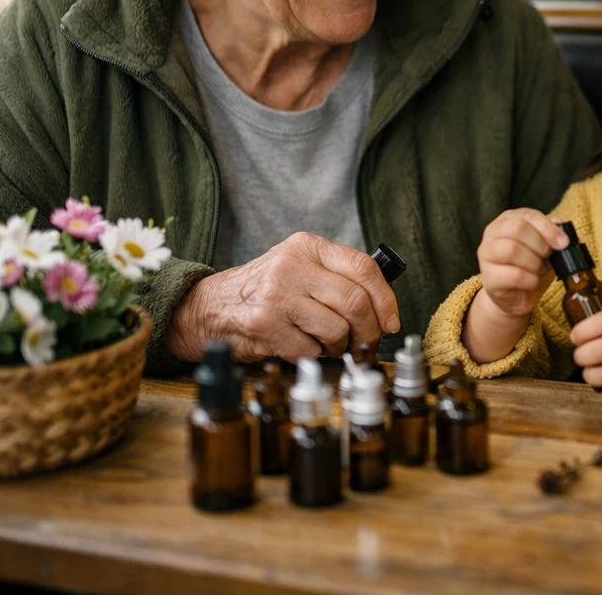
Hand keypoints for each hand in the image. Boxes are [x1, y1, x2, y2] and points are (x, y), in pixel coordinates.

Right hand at [166, 232, 399, 362]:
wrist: (210, 307)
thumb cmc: (265, 290)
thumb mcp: (299, 266)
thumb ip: (336, 276)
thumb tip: (384, 307)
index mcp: (307, 246)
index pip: (363, 268)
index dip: (386, 299)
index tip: (391, 321)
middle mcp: (293, 265)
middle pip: (355, 301)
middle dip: (369, 330)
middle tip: (366, 343)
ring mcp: (278, 294)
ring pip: (337, 328)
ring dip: (339, 346)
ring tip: (328, 344)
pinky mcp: (265, 324)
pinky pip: (311, 349)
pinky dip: (314, 355)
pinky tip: (302, 347)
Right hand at [460, 209, 567, 364]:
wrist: (515, 297)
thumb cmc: (529, 267)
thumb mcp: (543, 248)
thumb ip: (550, 234)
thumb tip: (559, 224)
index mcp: (507, 220)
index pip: (528, 215)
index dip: (548, 228)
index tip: (563, 243)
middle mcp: (492, 233)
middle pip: (517, 228)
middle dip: (540, 244)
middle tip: (548, 257)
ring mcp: (486, 255)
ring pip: (512, 250)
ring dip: (534, 262)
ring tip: (539, 270)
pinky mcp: (488, 278)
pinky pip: (514, 275)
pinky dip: (530, 280)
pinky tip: (532, 282)